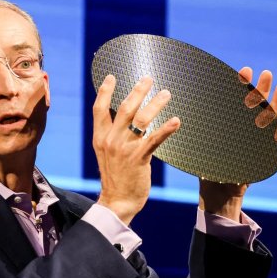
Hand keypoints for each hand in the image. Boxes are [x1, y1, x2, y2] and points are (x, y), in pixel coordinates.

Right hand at [92, 75, 180, 224]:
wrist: (117, 201)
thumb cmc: (116, 177)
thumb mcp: (107, 154)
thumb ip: (112, 136)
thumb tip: (124, 120)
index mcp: (100, 138)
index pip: (99, 109)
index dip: (105, 91)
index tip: (111, 76)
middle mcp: (110, 140)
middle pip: (124, 109)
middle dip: (137, 91)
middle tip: (148, 78)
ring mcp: (124, 149)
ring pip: (141, 120)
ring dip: (155, 104)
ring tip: (166, 93)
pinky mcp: (138, 158)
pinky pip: (154, 139)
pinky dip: (166, 128)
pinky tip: (177, 120)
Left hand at [199, 67, 276, 219]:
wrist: (217, 192)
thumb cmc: (206, 168)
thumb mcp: (203, 146)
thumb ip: (200, 130)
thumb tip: (178, 114)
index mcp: (229, 125)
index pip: (235, 101)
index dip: (240, 87)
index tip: (242, 72)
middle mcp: (244, 129)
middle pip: (254, 105)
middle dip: (259, 89)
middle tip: (263, 73)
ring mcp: (257, 139)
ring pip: (269, 118)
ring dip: (275, 103)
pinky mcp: (265, 151)